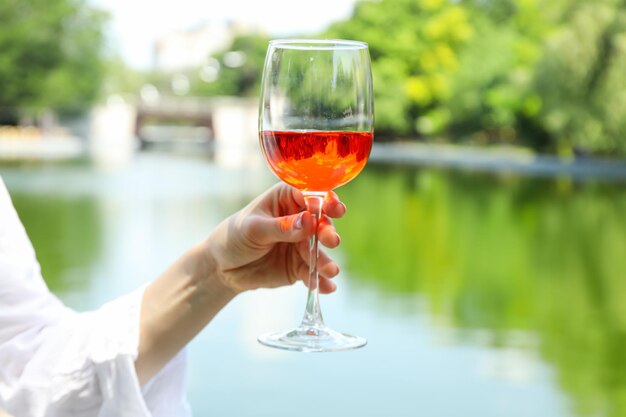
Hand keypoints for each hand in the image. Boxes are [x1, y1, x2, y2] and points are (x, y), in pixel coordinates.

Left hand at [206, 182, 345, 293]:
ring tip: (330, 271)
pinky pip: (313, 272)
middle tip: (331, 241)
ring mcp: (302, 243)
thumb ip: (281, 226)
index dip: (324, 200)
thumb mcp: (254, 229)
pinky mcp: (300, 265)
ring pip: (320, 250)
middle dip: (327, 231)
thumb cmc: (235, 236)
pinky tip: (327, 287)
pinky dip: (321, 280)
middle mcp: (300, 219)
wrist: (223, 267)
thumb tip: (308, 221)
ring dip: (326, 260)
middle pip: (321, 223)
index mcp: (286, 199)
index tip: (332, 208)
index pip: (310, 195)